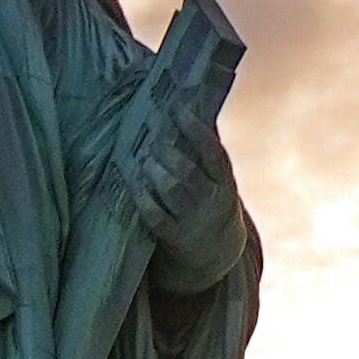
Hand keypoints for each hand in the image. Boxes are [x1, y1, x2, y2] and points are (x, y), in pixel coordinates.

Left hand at [136, 91, 241, 279]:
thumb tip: (194, 102)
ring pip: (172, 191)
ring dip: (154, 171)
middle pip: (188, 172)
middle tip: (154, 140)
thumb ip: (207, 150)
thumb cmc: (212, 203)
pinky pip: (155, 215)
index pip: (213, 152)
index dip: (195, 129)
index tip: (178, 109)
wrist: (216, 255)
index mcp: (225, 183)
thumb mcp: (219, 181)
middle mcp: (211, 202)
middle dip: (168, 152)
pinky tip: (133, 181)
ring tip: (144, 158)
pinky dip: (143, 197)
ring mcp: (192, 221)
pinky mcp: (173, 239)